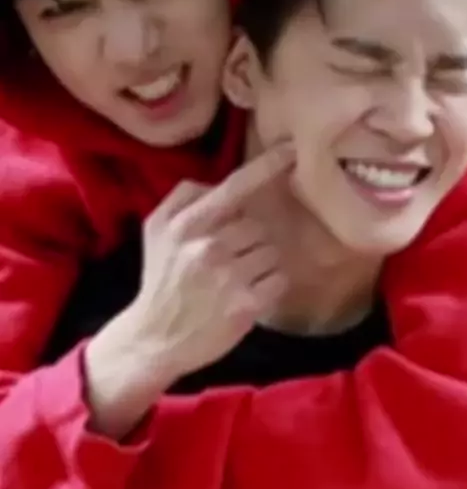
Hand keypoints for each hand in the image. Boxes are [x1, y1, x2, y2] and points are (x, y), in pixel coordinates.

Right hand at [85, 143, 293, 439]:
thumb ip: (183, 198)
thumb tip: (216, 184)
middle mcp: (209, 247)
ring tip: (236, 279)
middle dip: (249, 240)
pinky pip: (278, 280)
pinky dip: (269, 286)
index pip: (234, 187)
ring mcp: (229, 277)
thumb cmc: (160, 279)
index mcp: (187, 224)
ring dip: (260, 263)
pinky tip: (248, 294)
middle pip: (258, 226)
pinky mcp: (246, 306)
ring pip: (271, 252)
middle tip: (228, 260)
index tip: (291, 150)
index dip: (266, 167)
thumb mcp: (156, 230)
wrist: (154, 338)